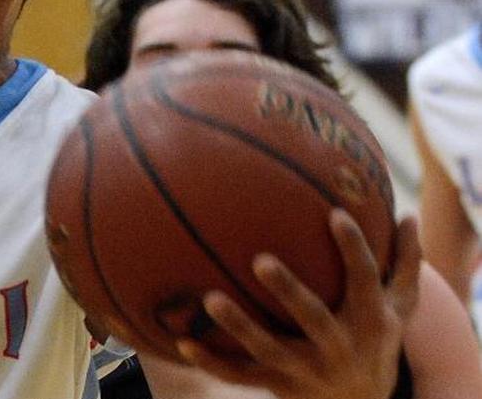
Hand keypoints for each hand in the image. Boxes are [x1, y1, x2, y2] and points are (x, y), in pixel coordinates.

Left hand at [176, 211, 420, 398]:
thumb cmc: (378, 337)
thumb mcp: (402, 306)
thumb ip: (407, 262)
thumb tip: (411, 214)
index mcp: (370, 319)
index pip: (364, 279)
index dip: (352, 248)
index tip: (334, 214)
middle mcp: (339, 346)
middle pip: (313, 318)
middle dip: (289, 291)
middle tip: (260, 259)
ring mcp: (306, 369)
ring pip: (268, 349)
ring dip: (238, 327)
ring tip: (209, 298)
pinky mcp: (279, 385)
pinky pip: (240, 375)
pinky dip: (211, 362)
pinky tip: (183, 340)